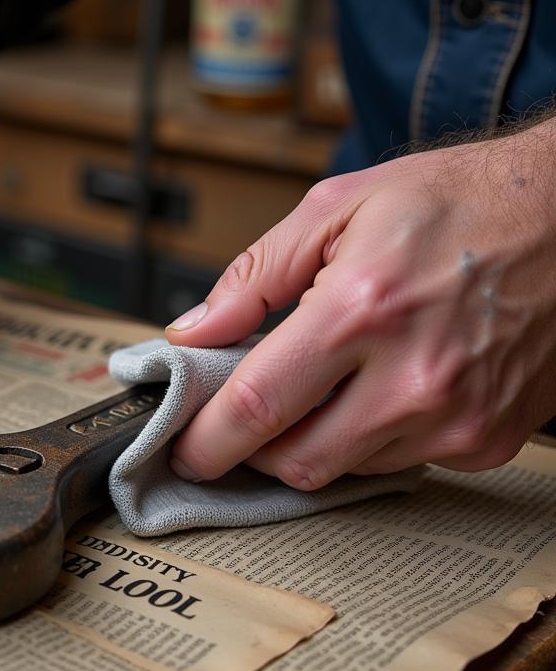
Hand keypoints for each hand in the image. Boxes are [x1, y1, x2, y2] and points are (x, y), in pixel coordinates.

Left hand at [165, 121, 555, 487]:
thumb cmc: (459, 202)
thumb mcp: (339, 208)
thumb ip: (254, 275)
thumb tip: (194, 331)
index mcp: (362, 308)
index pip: (256, 406)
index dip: (206, 439)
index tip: (184, 447)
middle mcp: (414, 377)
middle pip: (294, 461)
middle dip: (252, 450)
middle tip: (241, 420)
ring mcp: (456, 418)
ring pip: (343, 468)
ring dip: (311, 442)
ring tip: (321, 386)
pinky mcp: (486, 440)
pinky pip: (397, 463)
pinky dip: (368, 439)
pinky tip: (378, 390)